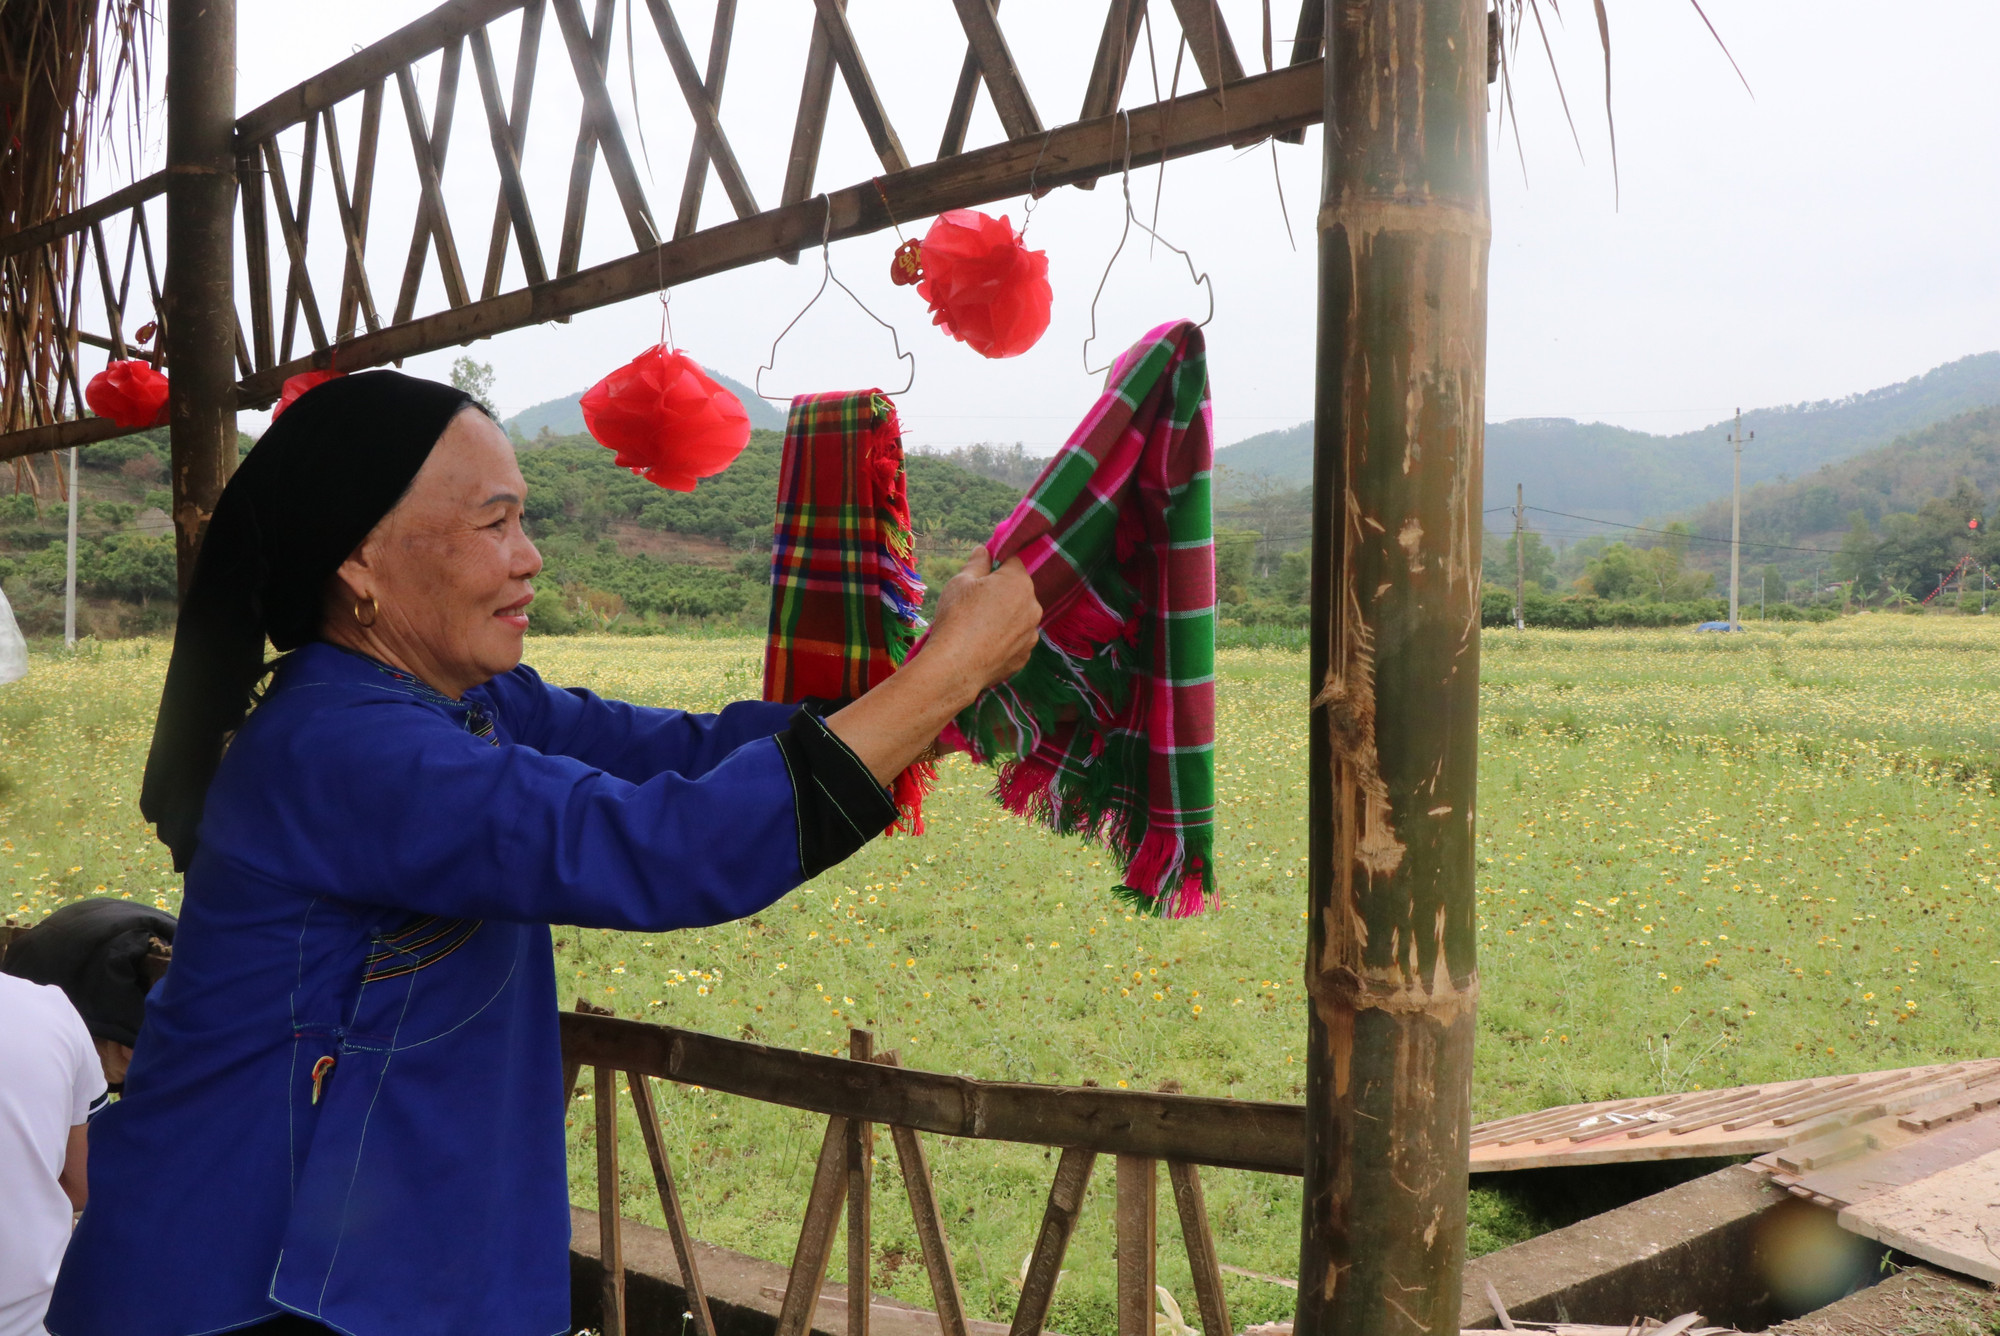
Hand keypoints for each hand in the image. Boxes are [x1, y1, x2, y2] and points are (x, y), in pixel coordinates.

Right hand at [926, 545, 1040, 692]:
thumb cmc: (957, 616)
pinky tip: (983, 646)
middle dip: (1000, 593)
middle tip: (974, 604)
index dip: (995, 565)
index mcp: (1019, 582)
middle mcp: (1033, 607)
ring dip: (1004, 618)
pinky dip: (1003, 641)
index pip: (1012, 562)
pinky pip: (1015, 641)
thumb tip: (984, 550)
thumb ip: (977, 562)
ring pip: (1018, 618)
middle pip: (1017, 591)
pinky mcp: (1024, 657)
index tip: (980, 576)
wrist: (956, 666)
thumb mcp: (961, 581)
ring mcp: (1031, 634)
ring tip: (978, 629)